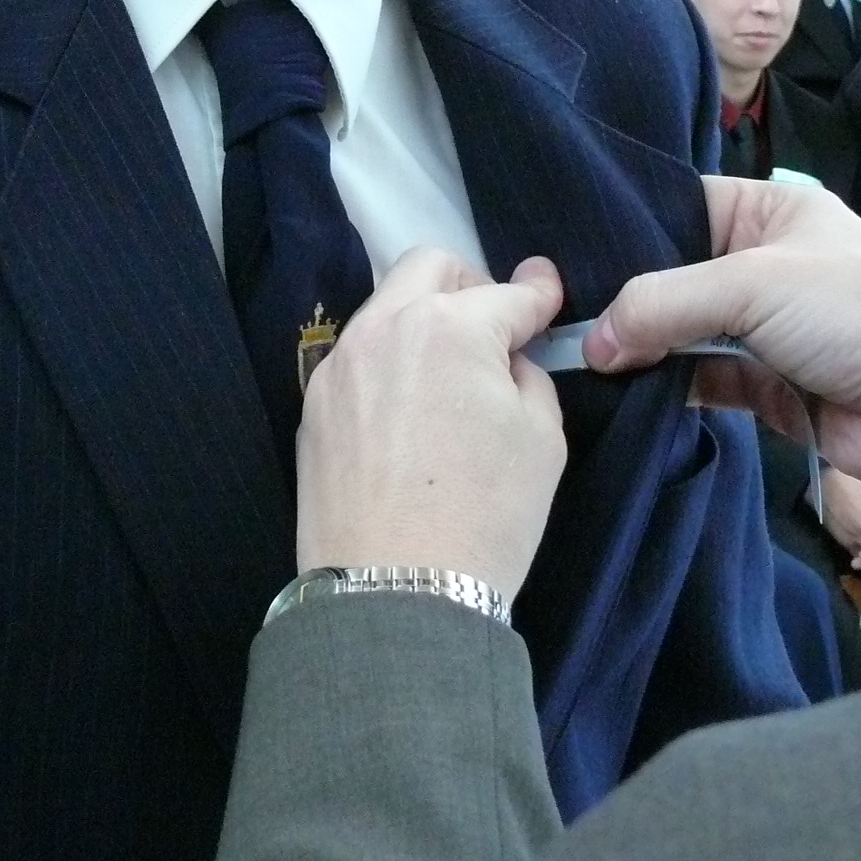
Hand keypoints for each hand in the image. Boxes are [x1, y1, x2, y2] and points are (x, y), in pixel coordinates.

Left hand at [296, 249, 567, 597]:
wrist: (394, 592)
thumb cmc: (486, 516)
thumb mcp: (542, 440)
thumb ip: (527, 376)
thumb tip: (506, 359)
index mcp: (449, 326)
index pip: (507, 294)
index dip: (537, 293)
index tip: (547, 291)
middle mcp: (385, 326)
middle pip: (428, 267)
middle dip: (468, 284)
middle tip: (493, 329)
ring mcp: (340, 363)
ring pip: (385, 307)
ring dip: (422, 321)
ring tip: (449, 375)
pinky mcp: (313, 403)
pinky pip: (358, 357)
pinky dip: (389, 362)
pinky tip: (408, 409)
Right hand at [586, 179, 860, 492]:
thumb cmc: (854, 311)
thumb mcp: (754, 282)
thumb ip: (664, 303)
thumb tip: (590, 342)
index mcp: (768, 212)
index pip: (677, 206)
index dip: (623, 228)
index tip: (558, 254)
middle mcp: (760, 264)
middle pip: (669, 275)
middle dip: (620, 298)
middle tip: (553, 312)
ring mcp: (760, 329)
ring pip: (677, 332)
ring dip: (638, 348)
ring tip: (574, 356)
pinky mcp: (761, 387)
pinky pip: (696, 381)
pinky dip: (662, 388)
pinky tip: (617, 391)